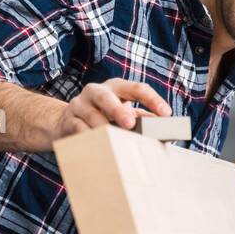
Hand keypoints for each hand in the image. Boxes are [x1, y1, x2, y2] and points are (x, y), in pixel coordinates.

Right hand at [52, 78, 171, 138]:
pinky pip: (78, 129)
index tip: (166, 114)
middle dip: (118, 110)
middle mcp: (95, 92)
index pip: (136, 88)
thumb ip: (142, 118)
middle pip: (107, 97)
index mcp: (116, 87)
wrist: (68, 123)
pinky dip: (87, 138)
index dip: (152, 99)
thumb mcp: (124, 113)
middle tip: (130, 124)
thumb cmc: (104, 117)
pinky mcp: (68, 121)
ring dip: (102, 127)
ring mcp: (79, 105)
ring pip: (91, 114)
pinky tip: (96, 146)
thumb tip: (165, 129)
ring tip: (112, 140)